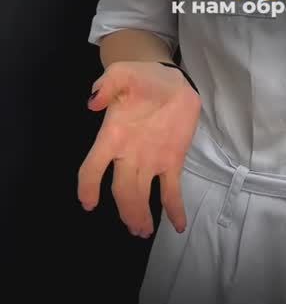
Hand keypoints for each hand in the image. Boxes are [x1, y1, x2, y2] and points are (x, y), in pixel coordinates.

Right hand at [77, 60, 201, 237]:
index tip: (89, 203)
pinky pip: (171, 190)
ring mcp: (150, 161)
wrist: (168, 79)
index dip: (88, 185)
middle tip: (134, 227)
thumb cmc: (141, 78)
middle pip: (122, 188)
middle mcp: (128, 154)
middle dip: (127, 209)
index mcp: (112, 136)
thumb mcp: (122, 72)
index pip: (94, 166)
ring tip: (144, 231)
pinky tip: (179, 226)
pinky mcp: (171, 162)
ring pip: (142, 194)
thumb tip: (93, 101)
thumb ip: (107, 83)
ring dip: (141, 214)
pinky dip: (175, 210)